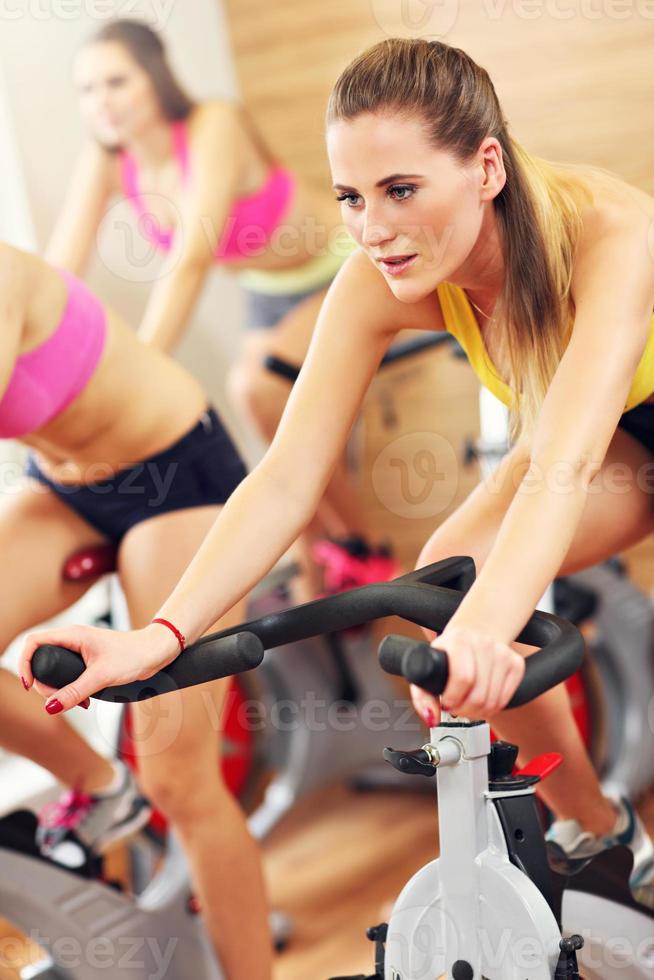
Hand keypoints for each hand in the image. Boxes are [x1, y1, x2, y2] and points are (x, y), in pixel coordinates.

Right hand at [19, 624, 179, 713]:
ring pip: (56, 669)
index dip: (25, 662)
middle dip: (46, 684)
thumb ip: (76, 692)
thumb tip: (51, 707)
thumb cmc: (135, 655)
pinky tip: (85, 700)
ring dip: (61, 688)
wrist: (158, 651)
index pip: (34, 642)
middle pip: (42, 659)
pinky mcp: (90, 658)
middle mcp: (74, 639)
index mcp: (73, 635)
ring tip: (78, 702)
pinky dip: (73, 688)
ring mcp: (81, 648)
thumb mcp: (102, 677)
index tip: (29, 684)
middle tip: (60, 700)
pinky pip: (70, 674)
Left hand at [410, 625, 525, 726]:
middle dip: (463, 710)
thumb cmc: (449, 653)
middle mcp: (484, 643)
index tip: (446, 702)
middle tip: (455, 706)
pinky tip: (481, 699)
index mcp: (460, 640)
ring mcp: (503, 653)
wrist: (473, 633)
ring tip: (466, 704)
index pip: (463, 678)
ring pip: (493, 702)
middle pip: (479, 696)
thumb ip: (422, 695)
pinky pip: (505, 700)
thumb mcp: (429, 666)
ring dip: (477, 712)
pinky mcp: (516, 664)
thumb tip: (431, 717)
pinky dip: (491, 708)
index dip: (453, 698)